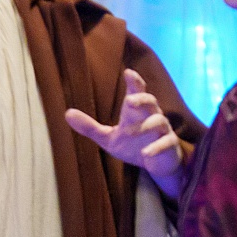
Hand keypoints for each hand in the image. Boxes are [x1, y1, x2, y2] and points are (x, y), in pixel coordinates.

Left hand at [64, 68, 184, 198]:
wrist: (155, 164)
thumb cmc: (132, 145)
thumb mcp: (107, 137)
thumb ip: (90, 127)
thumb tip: (67, 113)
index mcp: (136, 112)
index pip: (137, 92)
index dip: (134, 81)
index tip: (128, 72)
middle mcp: (151, 117)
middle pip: (151, 101)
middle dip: (142, 99)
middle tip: (129, 101)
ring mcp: (162, 130)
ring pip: (160, 121)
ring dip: (147, 126)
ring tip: (131, 132)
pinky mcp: (169, 144)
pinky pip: (167, 142)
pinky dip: (157, 147)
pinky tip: (146, 153)